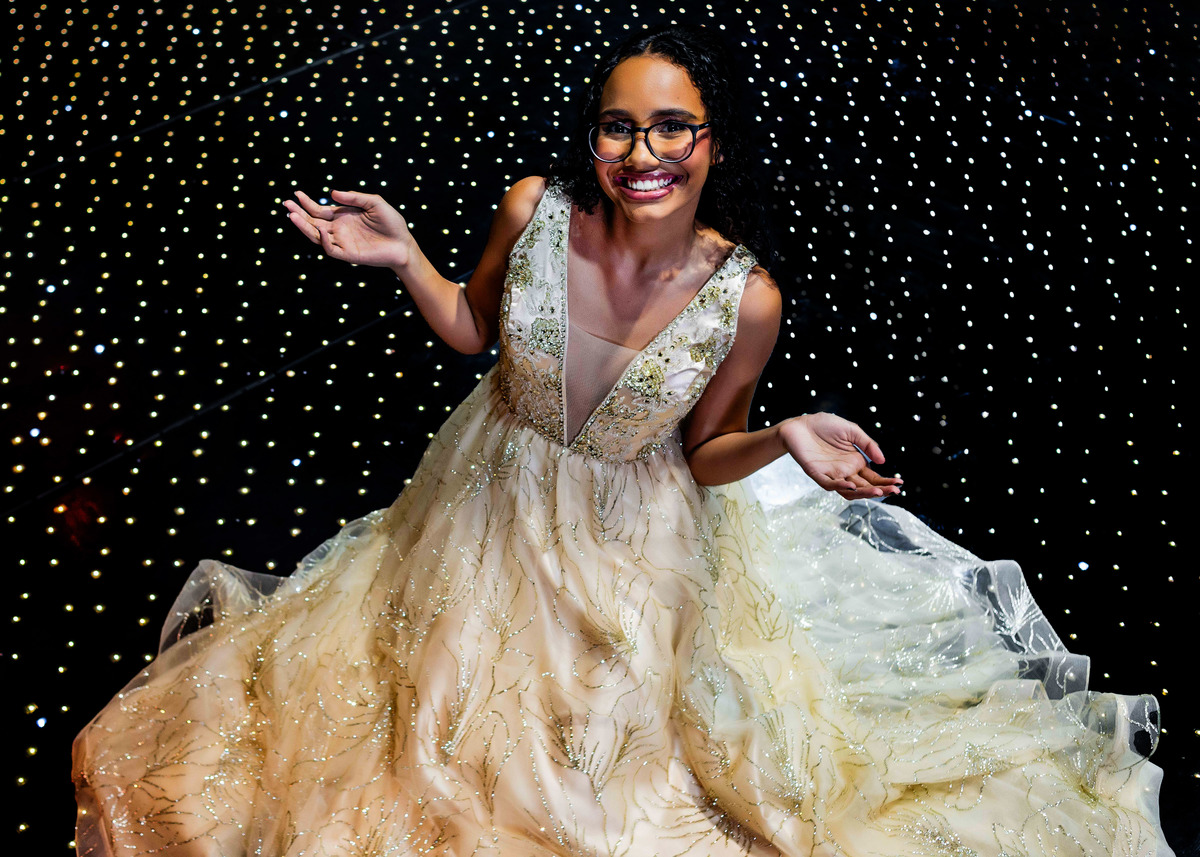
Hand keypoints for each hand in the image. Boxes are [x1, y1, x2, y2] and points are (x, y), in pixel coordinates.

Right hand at [284, 189, 414, 269]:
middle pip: (313, 222)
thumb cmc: (391, 222)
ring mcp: (342, 242)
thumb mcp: (374, 203)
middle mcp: (339, 229)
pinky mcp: (348, 254)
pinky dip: (324, 240)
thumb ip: (353, 198)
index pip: (319, 210)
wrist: (404, 244)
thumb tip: (331, 193)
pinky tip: (320, 229)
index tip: (296, 194)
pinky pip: (331, 249)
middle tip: (286, 204)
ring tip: (292, 215)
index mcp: (343, 216)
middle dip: (299, 213)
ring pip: (316, 236)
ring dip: (304, 226)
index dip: (307, 203)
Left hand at [778, 413, 902, 499]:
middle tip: (894, 491)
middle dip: (880, 490)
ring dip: (863, 493)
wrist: (800, 424)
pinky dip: (840, 486)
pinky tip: (852, 485)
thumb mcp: (851, 431)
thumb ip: (867, 445)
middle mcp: (845, 472)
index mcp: (855, 463)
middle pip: (865, 487)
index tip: (900, 484)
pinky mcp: (817, 473)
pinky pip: (829, 484)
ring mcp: (831, 474)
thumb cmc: (825, 426)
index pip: (874, 477)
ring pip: (849, 491)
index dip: (886, 482)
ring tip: (877, 492)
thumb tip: (883, 461)